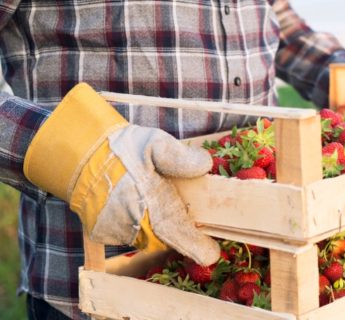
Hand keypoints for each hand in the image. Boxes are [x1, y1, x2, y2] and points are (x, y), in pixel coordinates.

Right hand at [23, 83, 218, 264]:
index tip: (212, 254)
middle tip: (188, 219)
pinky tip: (137, 206)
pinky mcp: (102, 233)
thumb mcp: (155, 143)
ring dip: (157, 228)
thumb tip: (205, 165)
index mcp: (147, 199)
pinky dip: (138, 226)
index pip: (176, 231)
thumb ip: (179, 156)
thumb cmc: (124, 148)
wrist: (79, 153)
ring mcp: (114, 229)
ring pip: (148, 239)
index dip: (195, 245)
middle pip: (165, 239)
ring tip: (156, 203)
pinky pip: (129, 236)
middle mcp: (130, 220)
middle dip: (179, 234)